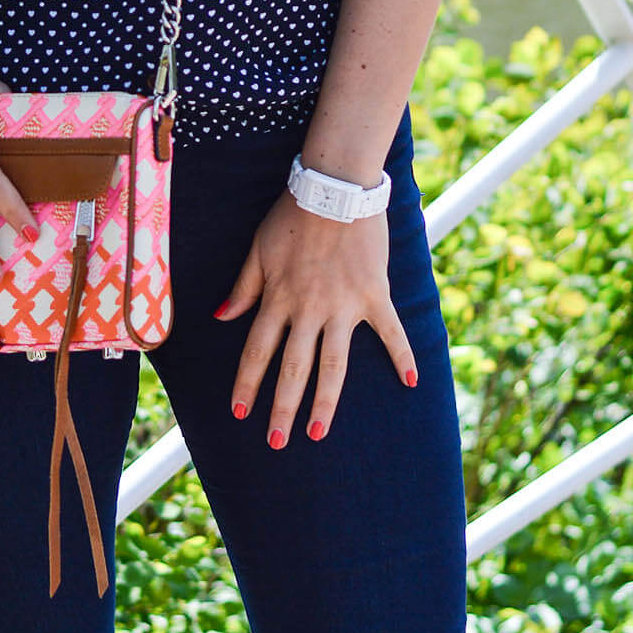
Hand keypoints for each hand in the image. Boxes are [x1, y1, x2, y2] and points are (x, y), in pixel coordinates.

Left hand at [214, 185, 417, 445]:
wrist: (334, 188)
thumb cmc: (291, 215)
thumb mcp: (258, 248)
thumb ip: (243, 287)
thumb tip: (220, 318)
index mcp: (278, 297)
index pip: (257, 350)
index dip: (247, 383)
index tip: (239, 412)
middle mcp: (309, 309)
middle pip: (293, 368)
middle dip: (282, 408)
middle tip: (275, 443)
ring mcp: (344, 306)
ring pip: (333, 365)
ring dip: (325, 403)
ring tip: (318, 434)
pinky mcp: (375, 296)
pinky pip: (391, 332)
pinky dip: (403, 356)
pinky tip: (412, 383)